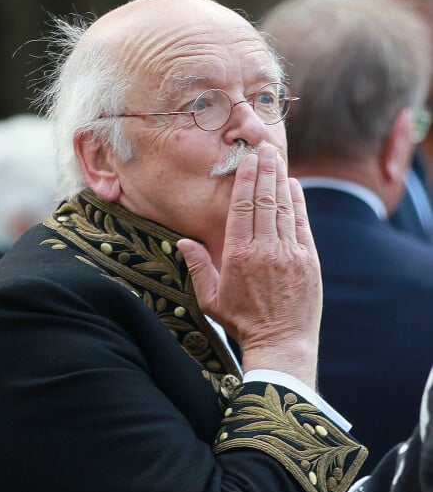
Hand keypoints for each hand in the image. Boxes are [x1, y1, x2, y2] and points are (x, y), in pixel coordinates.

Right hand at [177, 144, 321, 387]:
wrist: (281, 343)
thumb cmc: (241, 322)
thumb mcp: (210, 299)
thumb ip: (198, 267)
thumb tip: (183, 241)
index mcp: (238, 256)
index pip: (241, 207)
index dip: (245, 180)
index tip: (246, 160)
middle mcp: (265, 250)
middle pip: (264, 200)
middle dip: (264, 170)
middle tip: (264, 148)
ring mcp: (290, 253)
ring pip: (284, 207)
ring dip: (281, 179)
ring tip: (277, 159)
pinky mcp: (309, 260)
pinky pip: (301, 223)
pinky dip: (297, 202)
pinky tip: (293, 186)